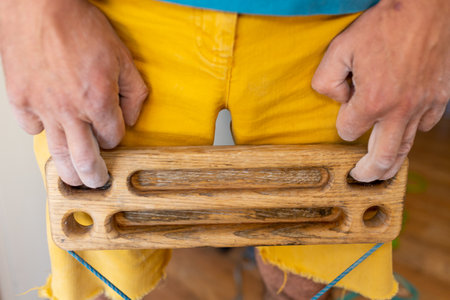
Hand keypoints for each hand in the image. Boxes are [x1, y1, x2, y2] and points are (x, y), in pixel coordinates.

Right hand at [0, 0, 147, 187]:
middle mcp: (71, 111)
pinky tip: (48, 130)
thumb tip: (132, 117)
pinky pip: (31, 128)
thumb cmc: (79, 25)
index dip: (117, 139)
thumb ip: (134, 91)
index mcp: (99, 102)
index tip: (114, 136)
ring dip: (68, 172)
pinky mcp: (20, 99)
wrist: (39, 4)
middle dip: (95, 177)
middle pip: (85, 160)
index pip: (113, 138)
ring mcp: (43, 108)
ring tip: (75, 180)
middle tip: (98, 183)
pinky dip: (41, 132)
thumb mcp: (122, 56)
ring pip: (57, 154)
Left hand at [311, 0, 448, 181]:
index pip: (348, 130)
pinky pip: (425, 126)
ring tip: (381, 171)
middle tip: (360, 179)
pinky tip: (404, 129)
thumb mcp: (340, 48)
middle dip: (369, 172)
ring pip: (407, 147)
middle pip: (383, 157)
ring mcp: (423, 106)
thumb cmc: (383, 24)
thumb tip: (336, 99)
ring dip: (392, 163)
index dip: (342, 125)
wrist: (427, 6)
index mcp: (373, 100)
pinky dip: (412, 132)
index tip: (344, 112)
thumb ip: (326, 80)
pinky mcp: (440, 98)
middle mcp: (400, 110)